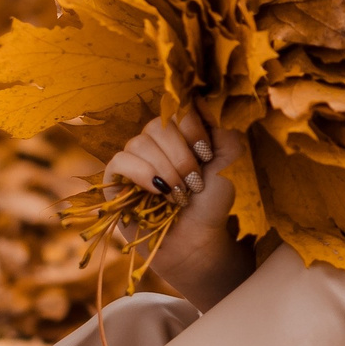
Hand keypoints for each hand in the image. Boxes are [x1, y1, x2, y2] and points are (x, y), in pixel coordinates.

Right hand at [101, 103, 253, 309]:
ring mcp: (133, 160)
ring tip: (178, 195)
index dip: (192, 129)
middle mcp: (154, 142)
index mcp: (180, 133)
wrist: (198, 242)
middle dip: (181, 157)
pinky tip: (157, 192)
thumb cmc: (213, 205)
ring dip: (165, 170)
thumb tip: (207, 103)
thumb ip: (223, 130)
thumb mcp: (229, 163)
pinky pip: (119, 161)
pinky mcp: (115, 181)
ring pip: (139, 142)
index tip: (207, 155)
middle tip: (194, 183)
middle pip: (157, 125)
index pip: (176, 108)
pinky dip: (141, 174)